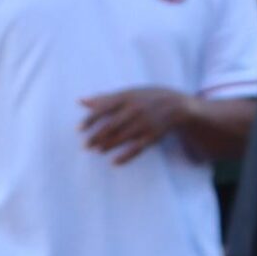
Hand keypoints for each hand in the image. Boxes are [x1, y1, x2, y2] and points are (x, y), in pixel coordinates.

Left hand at [78, 86, 193, 164]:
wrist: (178, 105)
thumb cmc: (147, 98)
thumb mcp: (128, 93)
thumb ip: (104, 98)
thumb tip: (80, 101)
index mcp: (128, 97)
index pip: (104, 108)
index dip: (90, 119)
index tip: (78, 129)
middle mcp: (136, 110)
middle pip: (112, 125)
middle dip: (97, 136)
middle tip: (85, 145)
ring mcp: (146, 123)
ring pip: (123, 137)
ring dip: (108, 145)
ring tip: (97, 151)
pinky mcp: (153, 136)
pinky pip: (138, 148)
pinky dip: (126, 157)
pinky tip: (114, 162)